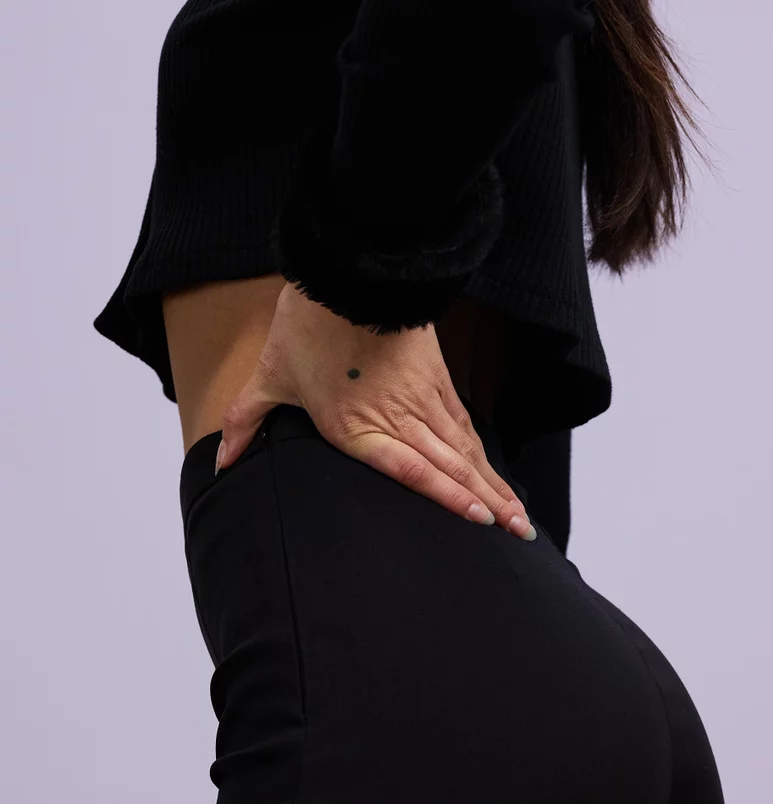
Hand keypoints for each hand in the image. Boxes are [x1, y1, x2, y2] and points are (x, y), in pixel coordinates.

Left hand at [216, 282, 535, 538]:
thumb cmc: (307, 324)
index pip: (414, 471)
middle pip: (453, 466)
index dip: (450, 497)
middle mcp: (398, 417)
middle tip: (519, 533)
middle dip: (489, 504)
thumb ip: (247, 422)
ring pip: (467, 450)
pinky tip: (498, 477)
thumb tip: (221, 461)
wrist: (348, 268)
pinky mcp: (437, 380)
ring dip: (496, 485)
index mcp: (356, 426)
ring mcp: (423, 399)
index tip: (479, 521)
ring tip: (519, 517)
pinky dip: (485, 455)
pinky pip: (466, 426)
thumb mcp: (270, 375)